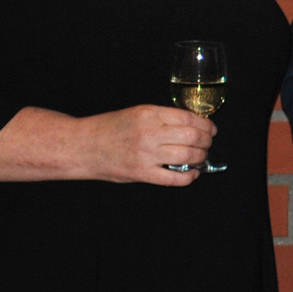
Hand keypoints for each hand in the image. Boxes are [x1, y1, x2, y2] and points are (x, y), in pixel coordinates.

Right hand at [80, 105, 214, 185]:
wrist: (81, 146)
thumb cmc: (107, 129)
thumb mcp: (135, 113)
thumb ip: (161, 118)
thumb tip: (190, 125)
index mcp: (149, 114)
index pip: (189, 117)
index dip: (205, 124)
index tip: (210, 128)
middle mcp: (150, 132)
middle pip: (193, 136)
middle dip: (207, 141)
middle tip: (208, 143)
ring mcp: (146, 154)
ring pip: (188, 155)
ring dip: (201, 157)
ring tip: (201, 157)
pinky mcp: (142, 173)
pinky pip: (174, 178)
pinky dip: (189, 177)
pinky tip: (193, 174)